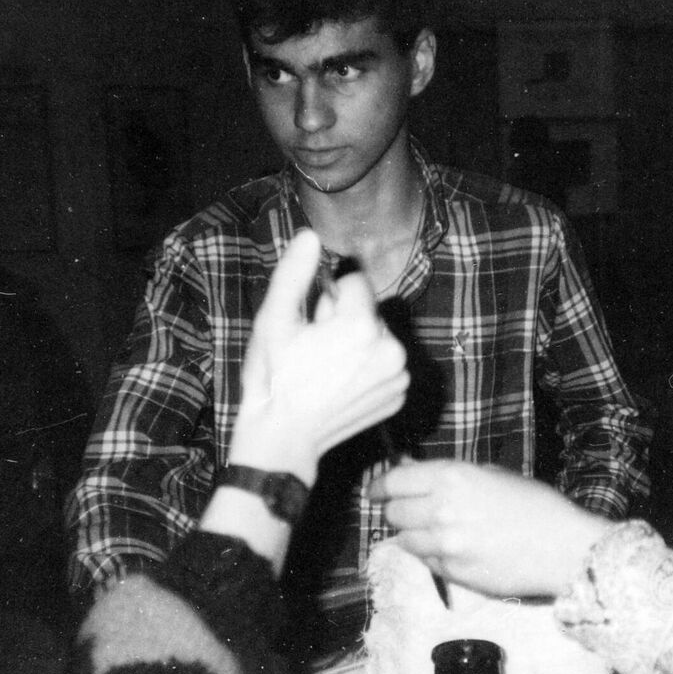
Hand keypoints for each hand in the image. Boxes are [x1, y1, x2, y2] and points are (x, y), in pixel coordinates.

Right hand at [228, 229, 408, 483]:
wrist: (282, 437)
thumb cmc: (274, 378)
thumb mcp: (274, 320)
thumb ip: (294, 273)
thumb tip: (309, 236)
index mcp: (363, 326)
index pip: (356, 282)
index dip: (329, 297)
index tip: (312, 323)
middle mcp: (391, 350)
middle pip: (370, 311)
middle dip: (345, 320)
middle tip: (315, 348)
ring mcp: (398, 378)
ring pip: (378, 337)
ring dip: (358, 344)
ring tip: (326, 368)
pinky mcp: (398, 397)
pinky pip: (385, 365)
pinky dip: (367, 369)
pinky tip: (340, 385)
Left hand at [366, 460, 612, 598]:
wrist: (564, 548)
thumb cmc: (535, 505)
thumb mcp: (491, 474)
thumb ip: (447, 475)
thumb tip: (408, 470)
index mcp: (451, 477)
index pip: (394, 481)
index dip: (380, 486)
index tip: (375, 491)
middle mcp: (441, 510)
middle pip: (394, 512)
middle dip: (397, 510)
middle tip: (410, 510)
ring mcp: (445, 545)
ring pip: (405, 540)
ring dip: (413, 534)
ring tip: (437, 531)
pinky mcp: (453, 573)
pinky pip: (427, 562)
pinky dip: (432, 555)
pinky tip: (455, 549)